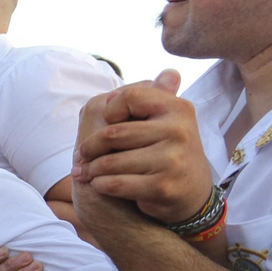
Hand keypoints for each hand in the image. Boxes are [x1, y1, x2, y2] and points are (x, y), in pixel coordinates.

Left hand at [73, 70, 212, 224]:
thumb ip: (151, 99)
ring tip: (84, 172)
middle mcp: (178, 131)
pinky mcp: (163, 187)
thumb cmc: (167, 151)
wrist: (191, 192)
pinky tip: (98, 184)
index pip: (130, 97)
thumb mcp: (166, 121)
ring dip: (90, 169)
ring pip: (110, 162)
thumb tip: (156, 78)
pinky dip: (100, 185)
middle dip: (89, 148)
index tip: (106, 120)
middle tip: (80, 156)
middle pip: (112, 133)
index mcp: (177, 108)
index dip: (110, 109)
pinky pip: (116, 183)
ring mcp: (172, 160)